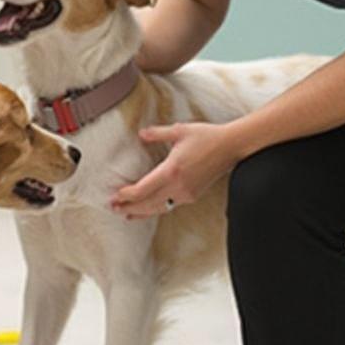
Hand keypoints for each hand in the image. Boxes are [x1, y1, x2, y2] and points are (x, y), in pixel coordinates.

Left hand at [110, 121, 239, 218]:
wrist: (231, 146)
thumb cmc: (206, 136)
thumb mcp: (179, 130)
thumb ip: (157, 133)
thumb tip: (141, 134)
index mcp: (172, 170)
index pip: (144, 189)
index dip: (128, 195)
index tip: (115, 196)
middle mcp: (178, 186)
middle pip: (149, 203)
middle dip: (130, 206)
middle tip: (113, 208)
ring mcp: (186, 193)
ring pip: (159, 207)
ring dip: (142, 211)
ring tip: (126, 214)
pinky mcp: (192, 195)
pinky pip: (169, 206)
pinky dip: (156, 209)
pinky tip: (148, 210)